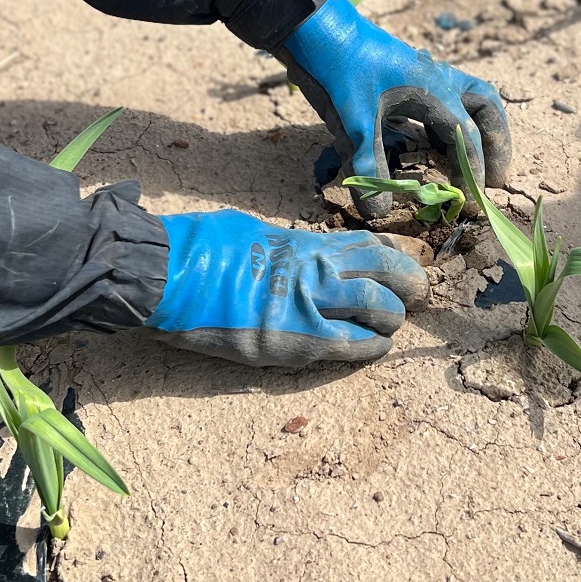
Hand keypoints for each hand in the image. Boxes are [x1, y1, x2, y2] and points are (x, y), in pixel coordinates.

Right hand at [145, 211, 428, 366]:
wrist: (164, 276)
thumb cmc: (199, 249)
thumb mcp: (255, 234)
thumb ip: (291, 247)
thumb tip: (309, 255)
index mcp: (305, 243)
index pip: (372, 243)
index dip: (399, 253)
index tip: (408, 260)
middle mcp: (315, 270)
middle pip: (388, 272)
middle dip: (411, 284)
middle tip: (416, 294)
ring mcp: (307, 307)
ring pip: (380, 310)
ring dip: (392, 318)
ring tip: (390, 324)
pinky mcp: (294, 343)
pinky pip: (352, 346)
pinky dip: (372, 346)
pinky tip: (375, 346)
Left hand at [277, 0, 511, 217]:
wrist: (316, 29)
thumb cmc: (337, 73)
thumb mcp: (353, 125)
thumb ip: (369, 168)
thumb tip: (378, 212)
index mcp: (434, 91)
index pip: (466, 137)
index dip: (472, 173)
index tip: (472, 204)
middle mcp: (440, 79)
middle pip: (486, 109)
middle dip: (496, 145)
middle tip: (494, 181)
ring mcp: (428, 73)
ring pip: (473, 99)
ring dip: (480, 130)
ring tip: (478, 164)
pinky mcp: (413, 74)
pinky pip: (451, 98)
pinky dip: (457, 122)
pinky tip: (441, 145)